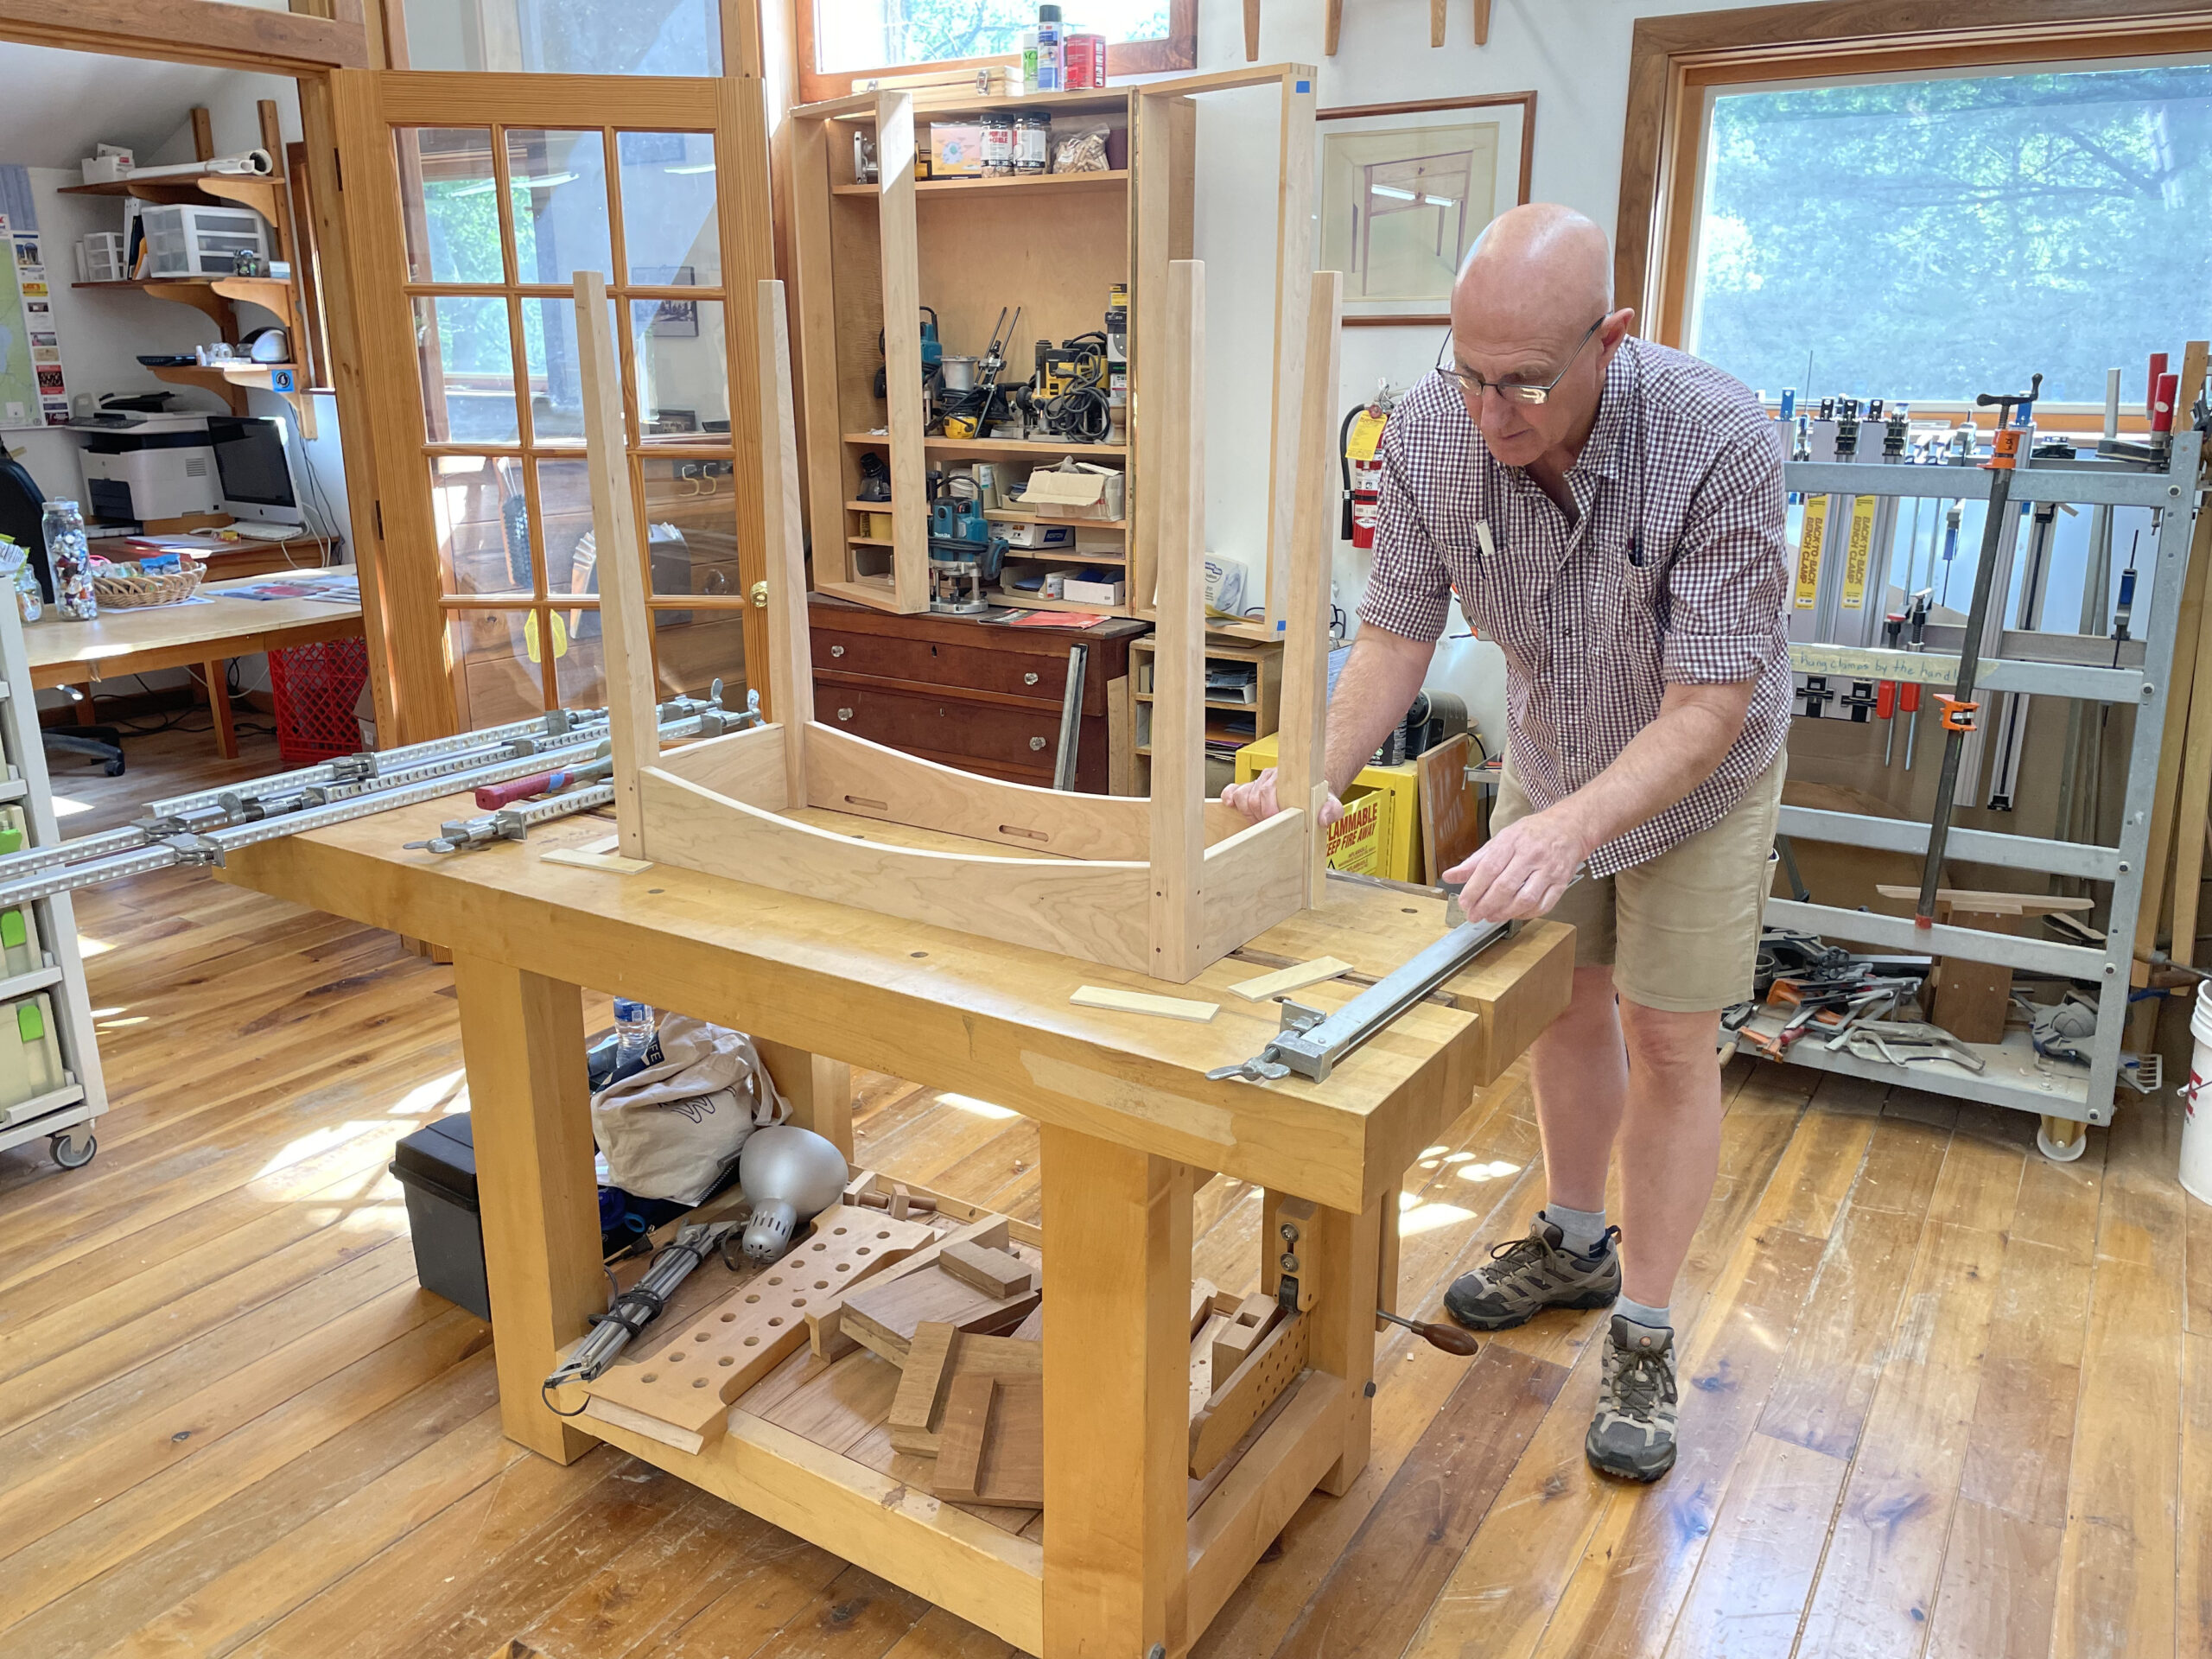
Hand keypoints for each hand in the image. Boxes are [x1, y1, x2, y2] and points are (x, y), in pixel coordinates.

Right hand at [1220, 766, 1343, 826]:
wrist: (1313, 786)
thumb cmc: (1318, 797)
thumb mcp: (1331, 804)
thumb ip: (1331, 811)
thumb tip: (1322, 818)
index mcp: (1288, 781)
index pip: (1268, 791)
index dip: (1268, 809)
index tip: (1274, 820)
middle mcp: (1271, 779)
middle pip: (1253, 796)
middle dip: (1259, 815)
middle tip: (1270, 826)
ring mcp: (1259, 783)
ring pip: (1242, 794)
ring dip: (1248, 812)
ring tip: (1260, 822)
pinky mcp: (1250, 789)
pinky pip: (1233, 790)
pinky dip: (1230, 798)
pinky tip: (1231, 807)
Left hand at [1444, 808, 1589, 921]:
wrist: (1569, 827)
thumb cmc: (1532, 833)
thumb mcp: (1501, 839)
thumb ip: (1475, 860)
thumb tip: (1450, 876)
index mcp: (1512, 842)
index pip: (1488, 869)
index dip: (1474, 889)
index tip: (1464, 903)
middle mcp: (1531, 855)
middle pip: (1505, 887)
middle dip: (1486, 905)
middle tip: (1474, 915)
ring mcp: (1548, 870)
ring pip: (1525, 899)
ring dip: (1505, 913)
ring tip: (1491, 916)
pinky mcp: (1562, 882)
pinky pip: (1544, 905)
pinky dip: (1527, 914)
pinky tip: (1515, 914)